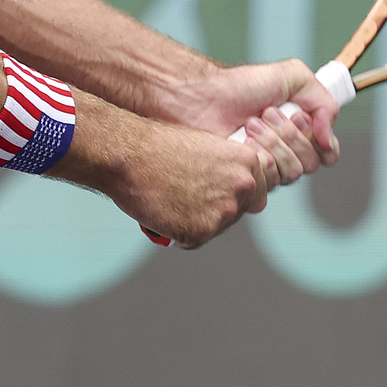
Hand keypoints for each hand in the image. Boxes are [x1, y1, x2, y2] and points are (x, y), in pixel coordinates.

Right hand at [107, 119, 289, 248]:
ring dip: (198, 221)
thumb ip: (227, 167)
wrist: (129, 155)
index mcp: (247, 164)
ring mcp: (221, 214)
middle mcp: (241, 189)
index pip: (258, 188)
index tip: (219, 190)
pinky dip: (178, 233)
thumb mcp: (206, 145)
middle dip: (219, 208)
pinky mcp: (198, 233)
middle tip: (191, 198)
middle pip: (239, 211)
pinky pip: (192, 241)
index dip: (236, 191)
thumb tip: (233, 187)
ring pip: (216, 227)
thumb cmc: (159, 145)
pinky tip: (164, 214)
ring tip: (172, 202)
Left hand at [159, 59, 340, 180]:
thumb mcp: (292, 76)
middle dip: (289, 135)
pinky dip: (258, 159)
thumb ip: (324, 100)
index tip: (299, 118)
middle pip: (311, 163)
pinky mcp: (247, 179)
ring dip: (272, 143)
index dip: (320, 139)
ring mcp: (266, 167)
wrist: (202, 98)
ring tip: (249, 124)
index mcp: (300, 131)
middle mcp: (286, 152)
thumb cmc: (240, 85)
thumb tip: (329, 135)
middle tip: (265, 113)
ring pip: (292, 173)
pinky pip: (268, 183)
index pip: (327, 152)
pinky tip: (241, 143)